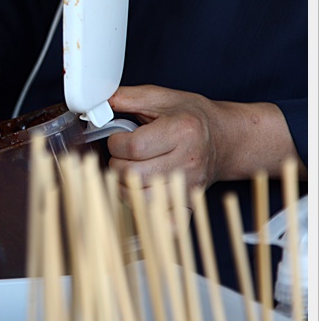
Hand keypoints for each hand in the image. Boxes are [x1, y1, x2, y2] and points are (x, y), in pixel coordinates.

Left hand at [106, 85, 302, 205]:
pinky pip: (165, 223)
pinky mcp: (190, 204)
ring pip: (141, 200)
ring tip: (129, 173)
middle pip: (133, 174)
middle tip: (122, 157)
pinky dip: (147, 214)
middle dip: (116, 165)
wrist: (226, 138)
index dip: (115, 144)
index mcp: (181, 131)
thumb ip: (126, 97)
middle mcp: (188, 161)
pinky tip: (141, 195)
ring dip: (124, 188)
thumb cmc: (192, 117)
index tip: (117, 140)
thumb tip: (95, 101)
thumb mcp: (161, 97)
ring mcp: (190, 186)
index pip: (133, 147)